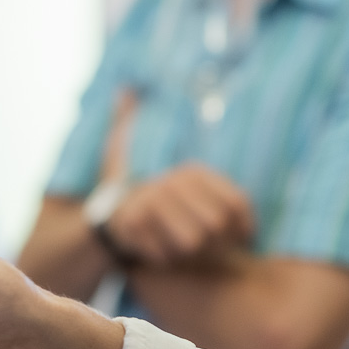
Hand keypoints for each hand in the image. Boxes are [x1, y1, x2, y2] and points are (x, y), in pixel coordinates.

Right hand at [99, 91, 254, 266]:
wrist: (105, 218)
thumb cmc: (148, 197)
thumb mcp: (170, 166)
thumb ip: (152, 131)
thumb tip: (125, 88)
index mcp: (191, 171)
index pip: (237, 205)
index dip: (243, 229)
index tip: (240, 238)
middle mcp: (171, 180)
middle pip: (215, 225)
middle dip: (214, 245)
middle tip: (205, 248)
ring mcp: (149, 201)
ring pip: (192, 241)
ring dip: (189, 254)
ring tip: (184, 249)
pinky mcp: (131, 224)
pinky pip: (164, 255)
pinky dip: (163, 259)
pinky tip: (159, 252)